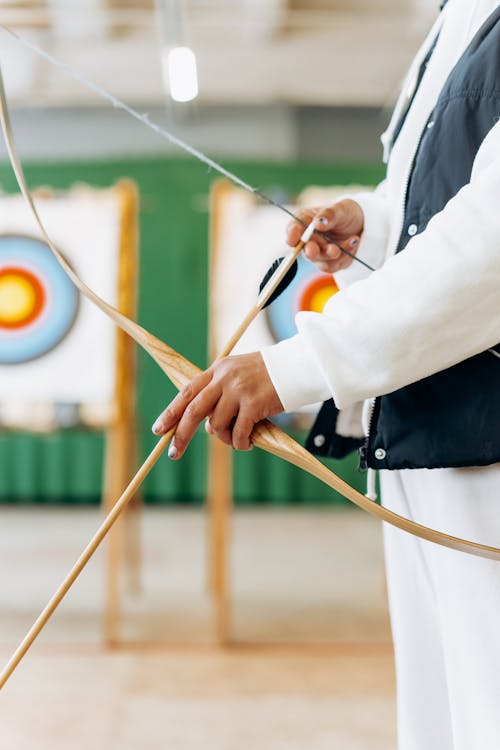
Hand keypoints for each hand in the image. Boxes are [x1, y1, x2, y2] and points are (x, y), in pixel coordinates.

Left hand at [151, 352, 283, 457]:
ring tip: (237, 439)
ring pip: (217, 425)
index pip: (187, 391)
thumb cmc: (267, 376)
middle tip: (174, 453)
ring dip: (224, 438)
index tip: (158, 429)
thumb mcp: (238, 376)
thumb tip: (207, 426)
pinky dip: (240, 442)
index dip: (171, 411)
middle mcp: (224, 378)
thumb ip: (220, 395)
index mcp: (217, 369)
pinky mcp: (254, 403)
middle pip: (194, 410)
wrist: (295, 367)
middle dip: (181, 434)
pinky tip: (247, 443)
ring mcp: (238, 390)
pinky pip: (238, 432)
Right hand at [287, 199, 363, 272]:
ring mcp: (318, 253)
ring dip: (334, 254)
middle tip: (313, 250)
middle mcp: (308, 240)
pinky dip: (346, 255)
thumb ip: (329, 214)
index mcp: (304, 222)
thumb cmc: (345, 213)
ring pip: (320, 261)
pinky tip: (354, 242)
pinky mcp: (329, 263)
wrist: (360, 224)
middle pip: (304, 250)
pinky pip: (333, 266)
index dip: (291, 235)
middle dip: (310, 252)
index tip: (292, 241)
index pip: (293, 229)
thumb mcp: (340, 209)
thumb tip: (318, 222)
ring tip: (353, 239)